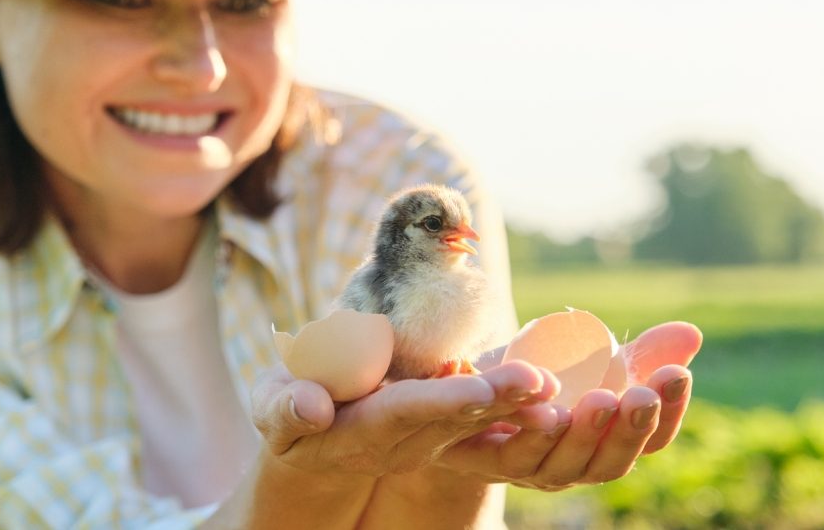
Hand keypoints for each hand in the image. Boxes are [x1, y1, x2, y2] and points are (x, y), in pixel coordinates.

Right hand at [251, 359, 565, 476]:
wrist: (306, 436)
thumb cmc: (285, 411)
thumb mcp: (272, 408)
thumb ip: (285, 407)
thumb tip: (313, 408)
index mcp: (359, 432)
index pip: (404, 413)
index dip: (441, 402)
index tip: (479, 392)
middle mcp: (399, 443)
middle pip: (452, 420)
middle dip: (495, 401)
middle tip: (538, 380)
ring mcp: (422, 441)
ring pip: (474, 422)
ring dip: (515, 404)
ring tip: (551, 381)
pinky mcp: (438, 430)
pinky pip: (480, 418)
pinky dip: (513, 404)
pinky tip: (549, 387)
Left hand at [435, 321, 702, 489]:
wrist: (464, 390)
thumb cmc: (539, 376)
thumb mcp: (590, 360)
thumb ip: (638, 352)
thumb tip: (691, 334)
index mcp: (605, 444)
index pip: (651, 440)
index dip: (669, 412)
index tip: (677, 373)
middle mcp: (573, 467)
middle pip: (611, 463)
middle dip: (630, 429)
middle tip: (640, 394)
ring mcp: (530, 470)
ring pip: (562, 464)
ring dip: (583, 434)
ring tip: (599, 400)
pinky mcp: (486, 460)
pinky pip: (509, 451)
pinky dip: (526, 429)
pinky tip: (539, 404)